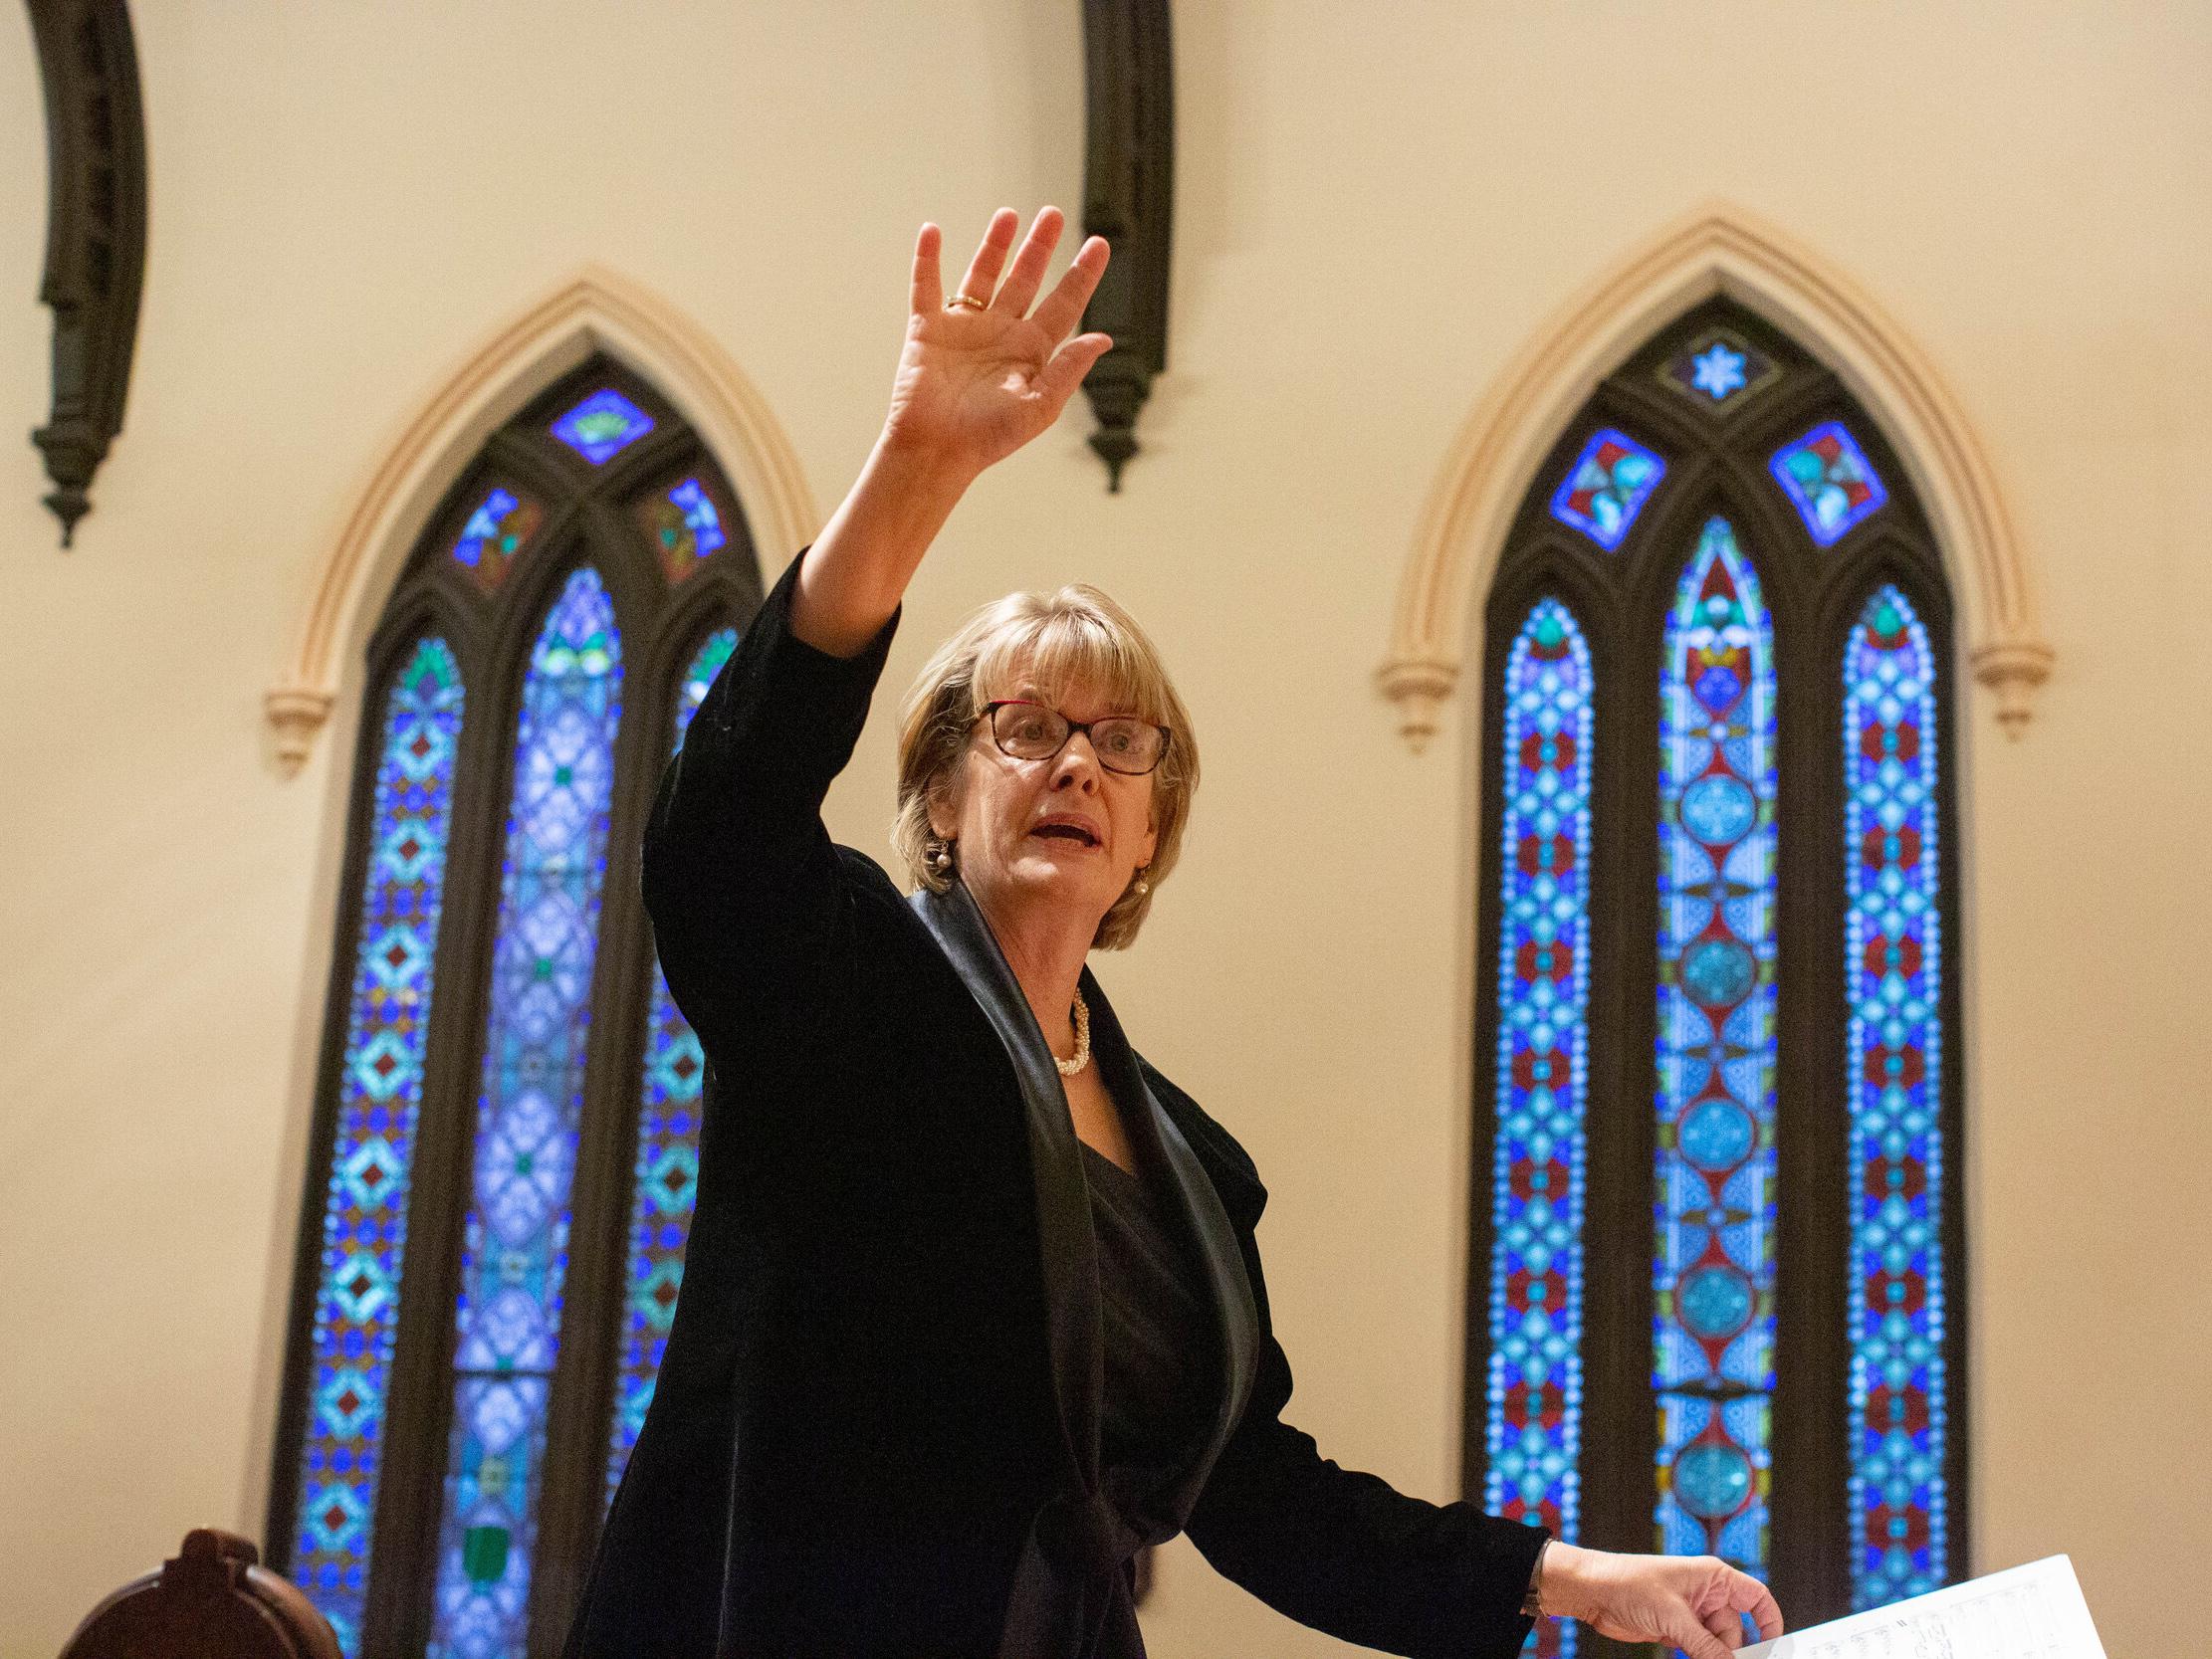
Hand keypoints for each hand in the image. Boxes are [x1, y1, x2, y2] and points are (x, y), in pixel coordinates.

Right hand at [881, 206, 1112, 478]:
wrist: (935, 452)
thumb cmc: (988, 438)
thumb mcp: (1039, 406)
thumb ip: (1069, 369)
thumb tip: (1104, 338)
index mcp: (1031, 353)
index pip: (1063, 304)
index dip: (1081, 275)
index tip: (1099, 244)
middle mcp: (1000, 334)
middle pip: (1025, 280)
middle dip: (1039, 247)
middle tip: (1052, 214)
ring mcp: (964, 329)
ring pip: (982, 276)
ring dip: (994, 245)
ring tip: (1009, 215)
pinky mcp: (928, 330)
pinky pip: (926, 287)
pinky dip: (927, 260)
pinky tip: (932, 231)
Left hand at [1539, 1543, 1783, 1658]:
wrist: (1591, 1592)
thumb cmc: (1628, 1584)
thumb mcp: (1673, 1617)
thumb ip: (1706, 1646)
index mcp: (1712, 1577)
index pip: (1756, 1598)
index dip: (1770, 1623)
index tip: (1774, 1650)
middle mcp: (1706, 1594)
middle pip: (1736, 1630)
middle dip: (1733, 1652)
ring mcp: (1691, 1614)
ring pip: (1717, 1645)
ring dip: (1713, 1656)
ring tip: (1691, 1653)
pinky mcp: (1676, 1631)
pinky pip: (1700, 1651)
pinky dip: (1701, 1658)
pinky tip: (1688, 1657)